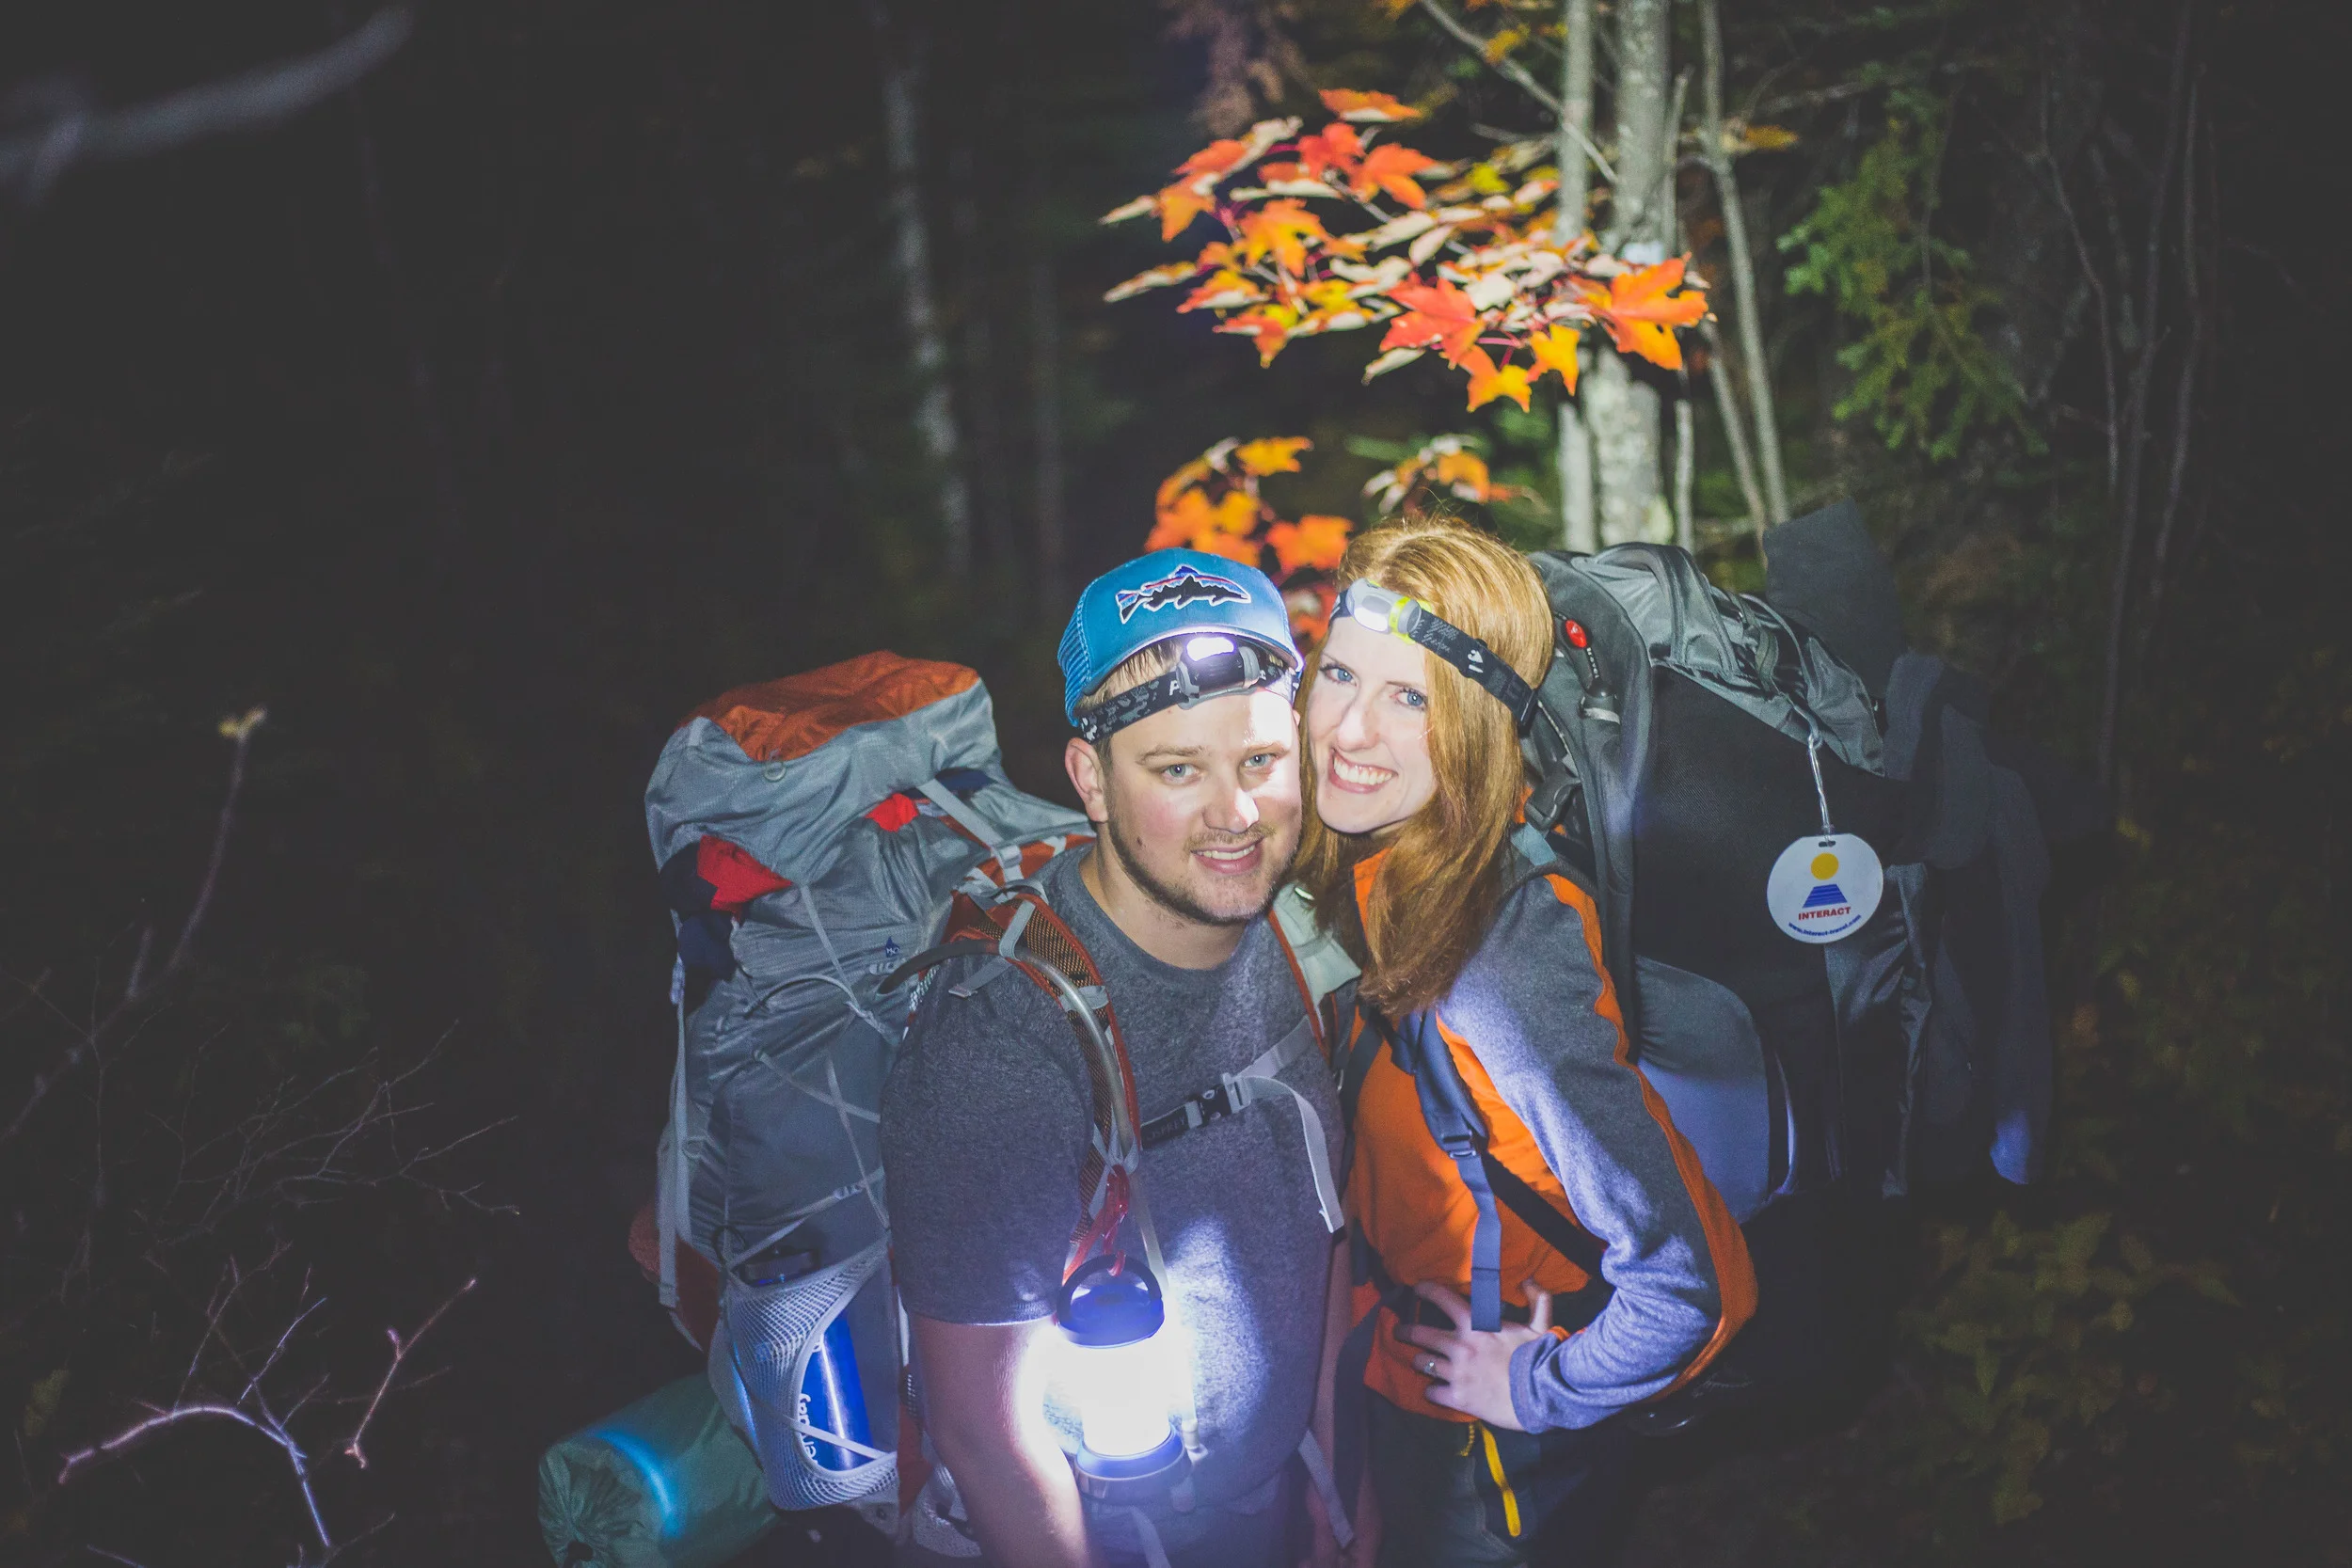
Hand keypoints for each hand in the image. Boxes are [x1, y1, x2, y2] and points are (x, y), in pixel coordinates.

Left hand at [1398, 1279, 1552, 1431]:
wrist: (1541, 1396)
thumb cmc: (1539, 1358)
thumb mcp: (1542, 1325)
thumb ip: (1537, 1299)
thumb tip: (1528, 1280)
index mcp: (1476, 1325)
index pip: (1443, 1299)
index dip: (1426, 1290)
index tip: (1416, 1288)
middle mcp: (1460, 1346)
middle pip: (1420, 1333)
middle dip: (1405, 1331)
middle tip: (1399, 1331)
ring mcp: (1456, 1373)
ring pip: (1422, 1363)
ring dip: (1419, 1362)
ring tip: (1418, 1362)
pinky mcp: (1457, 1398)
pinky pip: (1432, 1393)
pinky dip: (1432, 1392)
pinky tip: (1435, 1391)